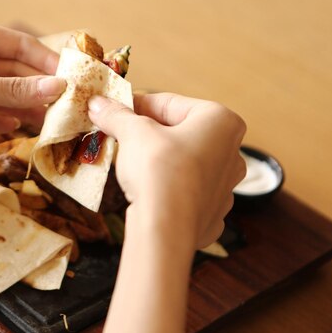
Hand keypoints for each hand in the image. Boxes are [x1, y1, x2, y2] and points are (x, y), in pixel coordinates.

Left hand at [0, 18, 63, 156]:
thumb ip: (14, 91)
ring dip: (23, 109)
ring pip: (3, 97)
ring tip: (50, 122)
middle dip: (37, 90)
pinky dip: (1, 122)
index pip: (19, 46)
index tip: (70, 79)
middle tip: (65, 107)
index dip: (46, 62)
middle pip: (13, 74)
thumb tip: (57, 88)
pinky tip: (19, 129)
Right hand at [88, 92, 245, 248]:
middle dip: (150, 134)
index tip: (114, 110)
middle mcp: (233, 152)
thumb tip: (98, 103)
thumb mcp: (133, 133)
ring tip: (131, 164)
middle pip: (181, 133)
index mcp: (222, 122)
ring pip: (186, 164)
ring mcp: (226, 186)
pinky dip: (169, 190)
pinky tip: (149, 193)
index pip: (170, 103)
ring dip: (161, 161)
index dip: (137, 105)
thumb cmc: (159, 170)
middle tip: (120, 135)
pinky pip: (186, 193)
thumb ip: (117, 115)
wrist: (167, 229)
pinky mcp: (213, 214)